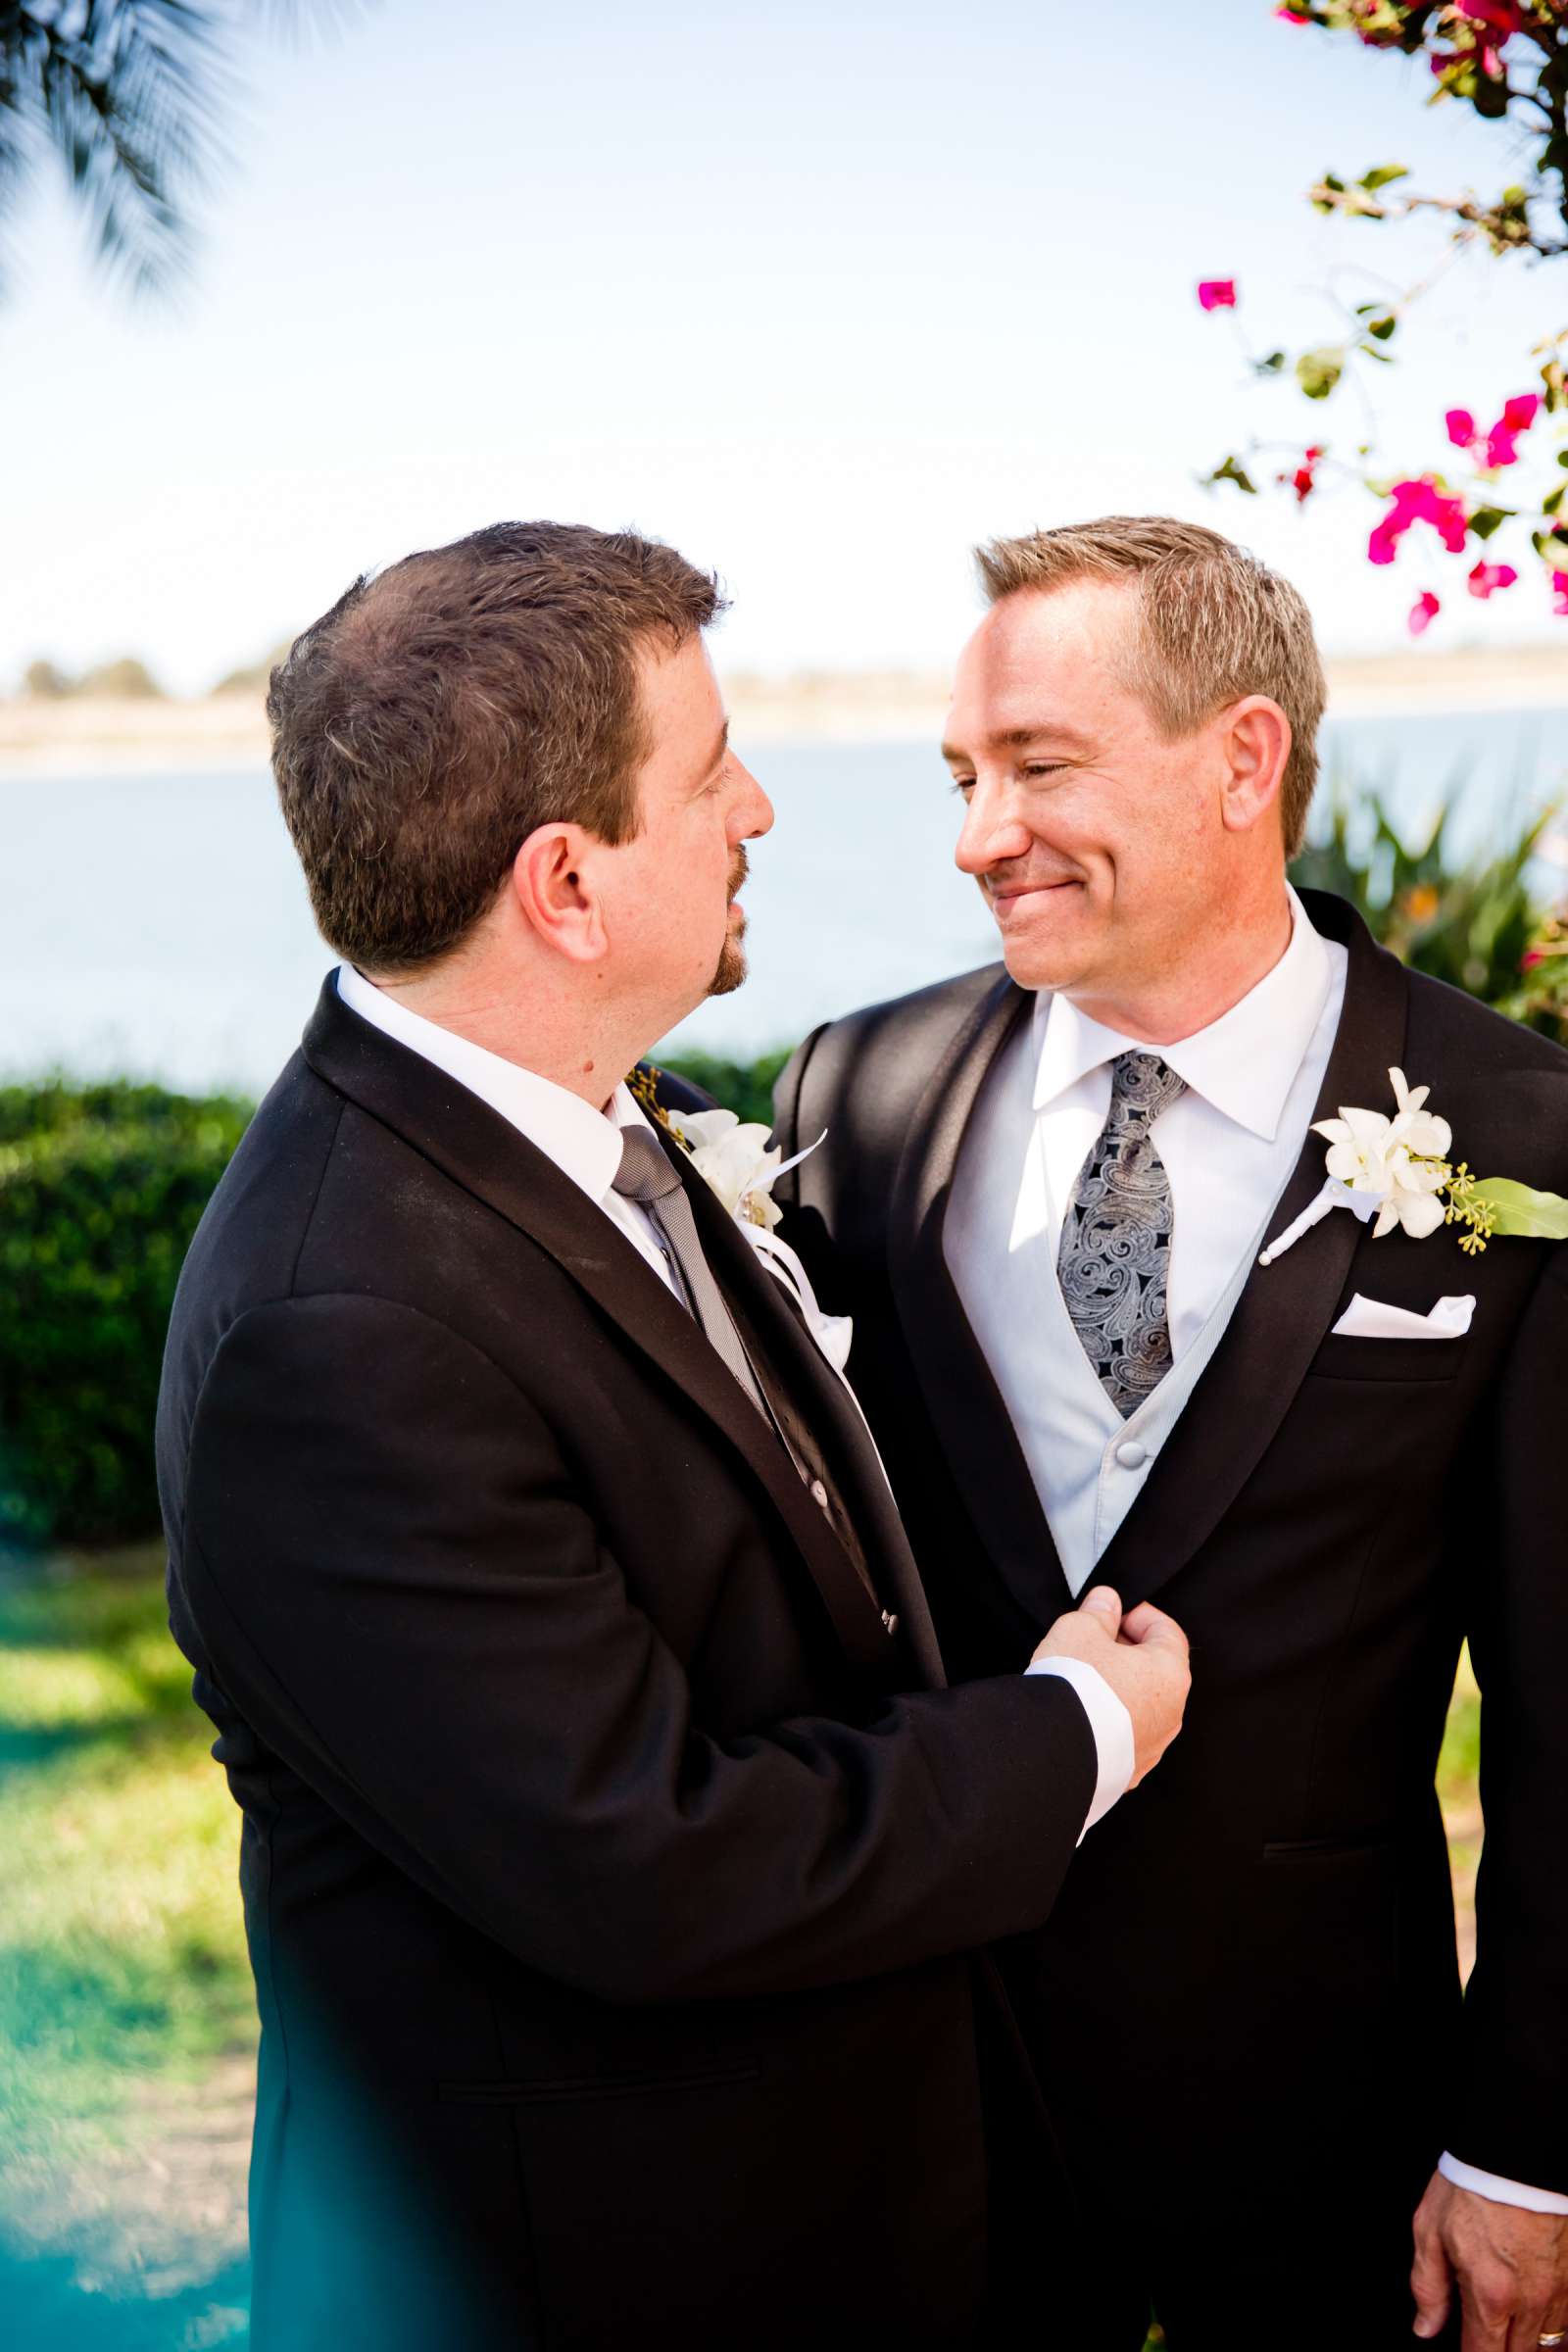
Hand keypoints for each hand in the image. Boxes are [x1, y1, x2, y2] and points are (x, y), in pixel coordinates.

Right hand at [1030, 1585, 1189, 1786]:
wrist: (1054, 1750)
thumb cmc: (1074, 1686)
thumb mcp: (1080, 1630)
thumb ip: (1098, 1612)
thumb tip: (1107, 1602)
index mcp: (1170, 1673)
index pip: (1168, 1632)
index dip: (1140, 1615)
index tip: (1115, 1612)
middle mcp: (1171, 1713)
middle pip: (1156, 1670)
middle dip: (1127, 1651)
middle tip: (1094, 1641)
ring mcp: (1152, 1746)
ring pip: (1141, 1705)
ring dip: (1119, 1688)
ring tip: (1083, 1680)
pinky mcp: (1130, 1769)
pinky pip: (1125, 1735)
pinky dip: (1110, 1720)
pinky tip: (1082, 1713)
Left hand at [1412, 2170, 1567, 2347]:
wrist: (1518, 2150)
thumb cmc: (1473, 2185)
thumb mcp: (1430, 2230)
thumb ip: (1428, 2286)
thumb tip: (1425, 2327)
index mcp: (1490, 2294)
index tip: (1467, 2351)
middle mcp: (1531, 2301)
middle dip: (1501, 2350)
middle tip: (1486, 2334)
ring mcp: (1561, 2290)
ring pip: (1550, 2342)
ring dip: (1529, 2340)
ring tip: (1510, 2325)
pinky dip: (1554, 2322)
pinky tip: (1536, 2309)